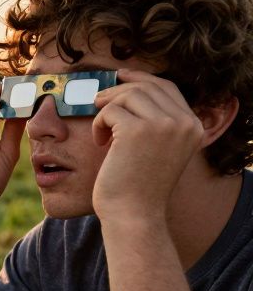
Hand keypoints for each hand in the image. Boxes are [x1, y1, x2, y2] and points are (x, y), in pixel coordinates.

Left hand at [91, 69, 203, 222]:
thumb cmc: (138, 186)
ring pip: (127, 95)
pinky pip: (109, 111)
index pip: (168, 88)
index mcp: (193, 127)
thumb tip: (129, 89)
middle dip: (118, 91)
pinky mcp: (137, 130)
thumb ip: (156, 123)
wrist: (133, 214)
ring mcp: (163, 125)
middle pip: (146, 87)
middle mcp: (183, 123)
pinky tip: (99, 142)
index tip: (120, 76)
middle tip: (97, 100)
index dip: (142, 78)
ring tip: (101, 131)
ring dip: (106, 109)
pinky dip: (98, 124)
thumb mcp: (158, 149)